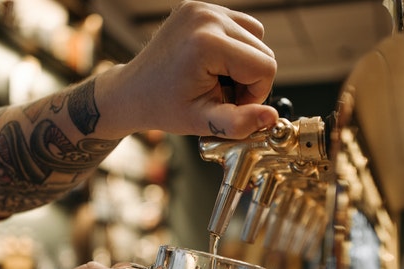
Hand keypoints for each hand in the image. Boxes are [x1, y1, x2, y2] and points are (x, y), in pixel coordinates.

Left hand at [97, 0, 278, 139]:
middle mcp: (206, 17)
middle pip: (263, 50)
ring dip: (244, 62)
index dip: (256, 93)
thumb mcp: (201, 123)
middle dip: (250, 79)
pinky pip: (239, 26)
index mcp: (207, 43)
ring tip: (219, 79)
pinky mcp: (200, 7)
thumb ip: (239, 123)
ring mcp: (202, 8)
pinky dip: (235, 47)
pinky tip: (214, 64)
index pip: (265, 66)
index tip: (231, 104)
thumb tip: (271, 117)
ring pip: (256, 36)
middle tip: (223, 94)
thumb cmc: (162, 107)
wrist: (132, 90)